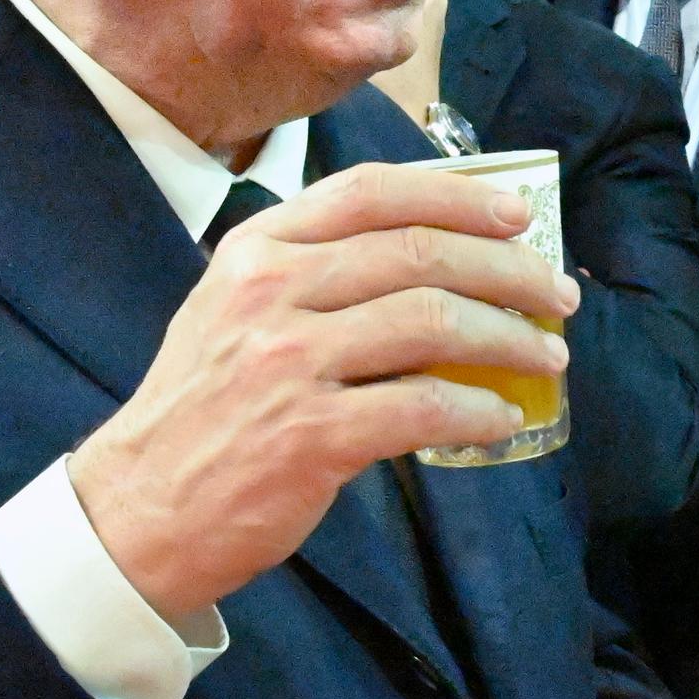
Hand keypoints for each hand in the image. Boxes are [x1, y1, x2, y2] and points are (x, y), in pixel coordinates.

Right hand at [71, 162, 577, 620]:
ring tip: (549, 356)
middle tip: (557, 294)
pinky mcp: (310, 435)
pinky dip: (479, 410)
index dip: (458, 194)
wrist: (141, 505)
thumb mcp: (236, 311)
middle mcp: (271, 293)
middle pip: (419, 252)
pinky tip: (501, 417)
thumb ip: (316, 277)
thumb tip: (439, 264)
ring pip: (434, 322)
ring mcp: (289, 362)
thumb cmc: (206, 408)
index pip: (372, 193)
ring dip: (510, 338)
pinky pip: (425, 407)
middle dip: (509, 268)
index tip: (519, 213)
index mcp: (257, 250)